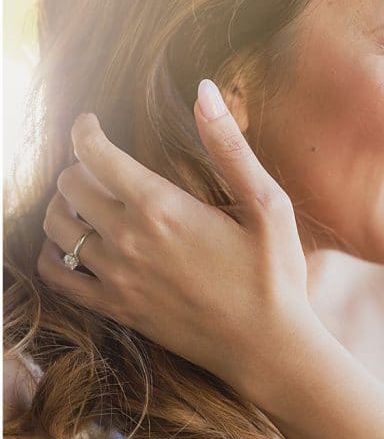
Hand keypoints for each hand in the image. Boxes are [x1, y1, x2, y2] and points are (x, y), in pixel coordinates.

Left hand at [38, 80, 316, 408]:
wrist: (267, 348)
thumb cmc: (275, 274)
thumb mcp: (266, 204)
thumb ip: (229, 146)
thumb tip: (204, 90)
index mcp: (162, 207)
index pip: (94, 154)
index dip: (84, 129)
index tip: (90, 123)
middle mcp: (129, 240)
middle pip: (69, 187)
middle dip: (78, 167)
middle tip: (99, 167)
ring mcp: (118, 278)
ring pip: (57, 228)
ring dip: (63, 207)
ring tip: (86, 202)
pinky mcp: (117, 310)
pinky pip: (58, 277)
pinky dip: (53, 256)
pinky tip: (72, 247)